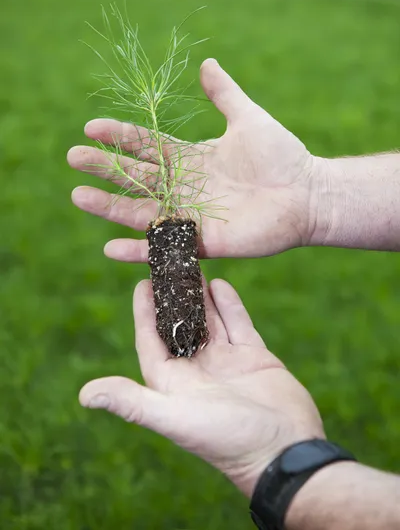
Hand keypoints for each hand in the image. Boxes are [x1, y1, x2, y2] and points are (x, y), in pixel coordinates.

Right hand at [68, 59, 320, 261]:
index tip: (90, 127)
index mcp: (189, 157)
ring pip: (141, 211)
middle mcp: (183, 187)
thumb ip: (224, 94)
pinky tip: (109, 248)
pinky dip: (138, 250)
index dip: (119, 136)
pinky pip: (165, 247)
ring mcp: (190, 216)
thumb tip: (206, 62)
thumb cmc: (281, 155)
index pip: (145, 145)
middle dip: (104, 167)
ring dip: (109, 207)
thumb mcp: (248, 118)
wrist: (307, 194)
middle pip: (135, 177)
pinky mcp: (201, 242)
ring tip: (78, 195)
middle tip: (73, 157)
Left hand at [79, 279, 324, 496]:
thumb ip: (133, 402)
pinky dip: (229, 305)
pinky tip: (220, 283)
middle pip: (180, 326)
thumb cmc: (227, 440)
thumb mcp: (175, 419)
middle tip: (169, 266)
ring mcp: (227, 363)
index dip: (144, 312)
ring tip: (193, 267)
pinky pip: (238, 324)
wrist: (285, 453)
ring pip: (209, 321)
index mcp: (174, 384)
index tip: (141, 283)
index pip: (151, 340)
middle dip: (174, 297)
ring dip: (200, 297)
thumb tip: (84, 395)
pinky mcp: (254, 358)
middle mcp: (198, 371)